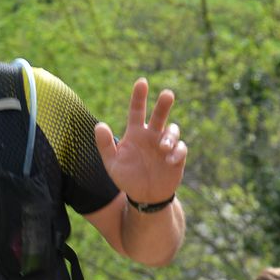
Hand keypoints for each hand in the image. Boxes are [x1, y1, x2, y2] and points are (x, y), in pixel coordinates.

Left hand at [95, 79, 187, 205]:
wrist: (144, 197)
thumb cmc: (127, 178)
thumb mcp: (112, 164)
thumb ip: (105, 145)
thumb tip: (99, 125)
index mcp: (135, 133)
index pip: (137, 110)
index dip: (139, 97)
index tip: (141, 82)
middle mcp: (152, 135)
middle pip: (159, 115)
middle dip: (164, 104)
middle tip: (167, 94)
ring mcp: (165, 145)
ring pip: (172, 130)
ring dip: (169, 136)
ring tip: (162, 146)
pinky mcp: (177, 157)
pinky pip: (180, 149)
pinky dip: (176, 152)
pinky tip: (169, 160)